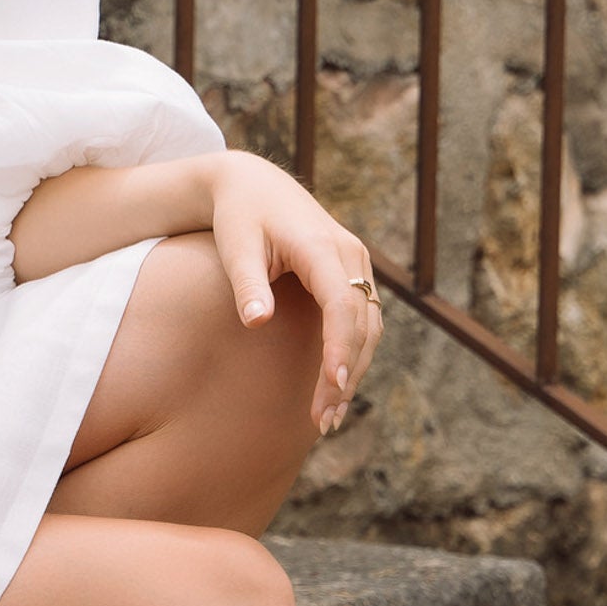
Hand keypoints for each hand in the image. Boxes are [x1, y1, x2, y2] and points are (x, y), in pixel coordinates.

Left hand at [202, 152, 384, 434]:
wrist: (253, 185)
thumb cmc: (239, 216)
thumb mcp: (236, 244)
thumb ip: (247, 283)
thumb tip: (256, 321)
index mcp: (321, 246)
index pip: (342, 303)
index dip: (340, 345)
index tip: (332, 384)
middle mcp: (350, 254)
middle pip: (362, 323)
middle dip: (346, 373)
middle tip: (323, 420)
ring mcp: (357, 265)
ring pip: (370, 327)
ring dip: (354, 371)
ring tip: (328, 417)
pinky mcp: (353, 276)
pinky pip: (364, 321)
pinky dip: (354, 355)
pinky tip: (334, 388)